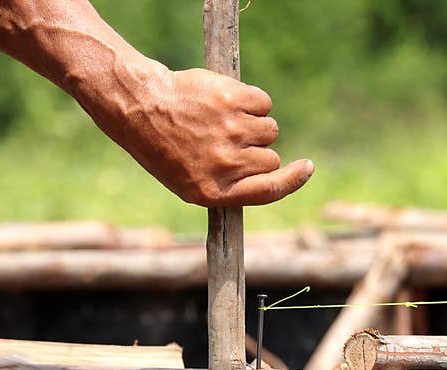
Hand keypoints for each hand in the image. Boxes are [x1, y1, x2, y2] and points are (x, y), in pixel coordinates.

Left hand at [80, 58, 313, 206]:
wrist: (139, 106)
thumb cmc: (163, 146)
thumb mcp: (188, 181)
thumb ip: (229, 185)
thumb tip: (271, 177)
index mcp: (214, 191)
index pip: (270, 190)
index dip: (294, 180)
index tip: (307, 167)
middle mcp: (225, 164)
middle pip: (271, 158)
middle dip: (257, 149)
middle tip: (226, 140)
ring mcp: (230, 131)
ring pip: (269, 129)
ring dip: (253, 123)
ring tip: (220, 120)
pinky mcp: (232, 101)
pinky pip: (263, 103)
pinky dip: (251, 100)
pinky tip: (225, 101)